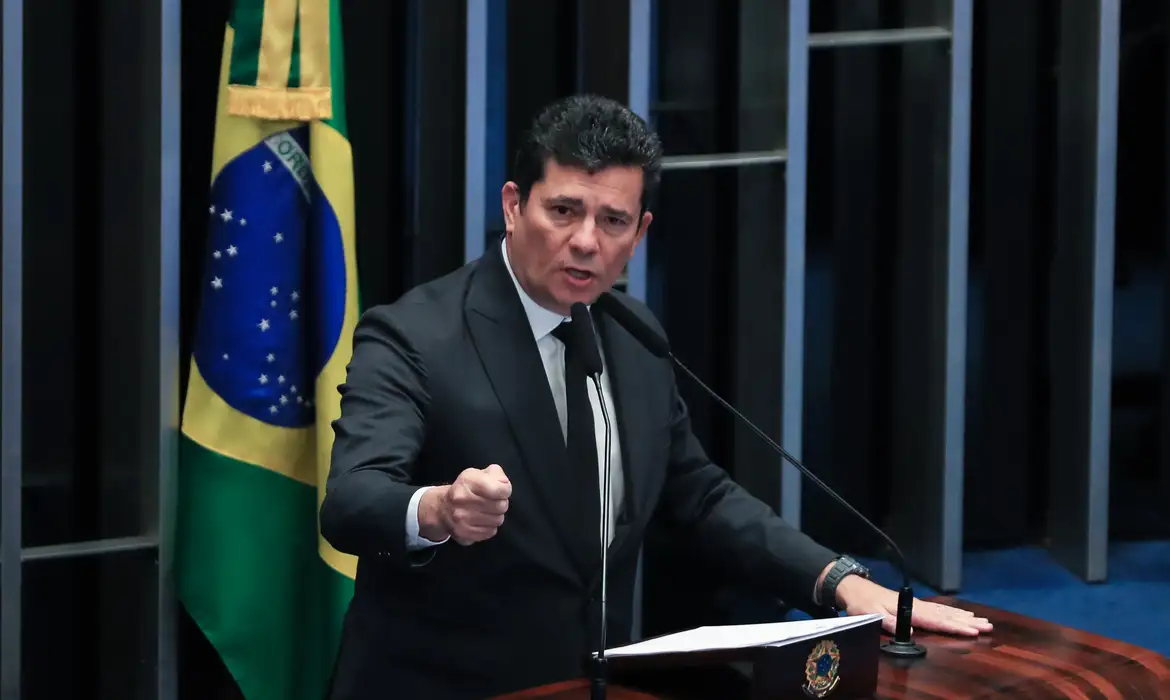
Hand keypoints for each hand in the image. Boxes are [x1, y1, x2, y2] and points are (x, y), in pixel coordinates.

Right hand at [420, 464, 511, 544]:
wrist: (443, 508)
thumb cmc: (466, 489)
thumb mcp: (478, 474)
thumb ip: (495, 474)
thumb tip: (504, 484)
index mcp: (467, 481)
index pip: (501, 489)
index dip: (505, 490)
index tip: (500, 490)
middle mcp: (462, 499)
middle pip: (501, 506)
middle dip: (501, 503)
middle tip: (492, 502)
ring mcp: (462, 518)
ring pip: (497, 520)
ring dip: (495, 516)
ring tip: (486, 511)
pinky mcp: (463, 533)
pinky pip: (490, 532)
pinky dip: (489, 527)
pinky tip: (480, 521)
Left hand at [835, 576, 993, 636]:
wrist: (854, 588)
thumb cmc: (862, 603)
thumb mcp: (870, 613)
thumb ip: (888, 621)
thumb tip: (910, 629)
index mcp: (909, 610)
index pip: (937, 621)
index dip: (955, 627)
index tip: (973, 631)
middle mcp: (917, 607)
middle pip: (947, 616)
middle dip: (967, 622)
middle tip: (988, 626)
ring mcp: (917, 605)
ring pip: (945, 612)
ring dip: (964, 617)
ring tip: (982, 621)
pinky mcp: (915, 605)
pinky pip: (939, 610)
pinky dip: (952, 611)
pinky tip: (962, 614)